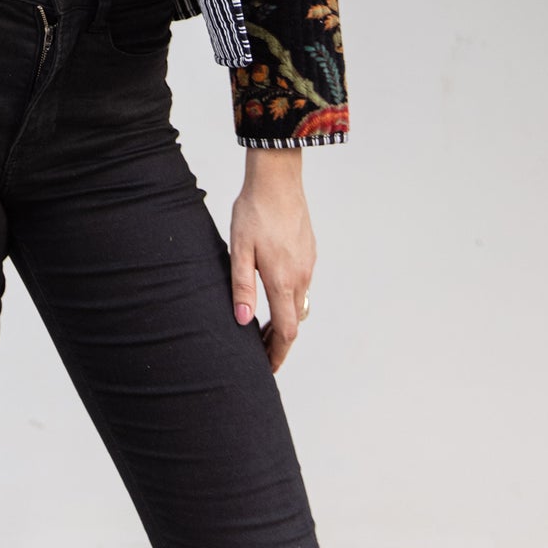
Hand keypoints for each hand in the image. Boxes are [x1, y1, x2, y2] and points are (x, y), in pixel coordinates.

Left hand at [229, 148, 315, 372]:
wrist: (278, 177)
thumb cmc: (254, 210)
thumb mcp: (239, 249)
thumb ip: (242, 286)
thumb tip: (243, 321)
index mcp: (282, 280)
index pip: (285, 332)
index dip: (277, 354)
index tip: (267, 369)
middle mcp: (301, 277)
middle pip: (293, 322)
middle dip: (277, 341)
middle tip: (258, 350)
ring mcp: (308, 264)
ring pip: (299, 303)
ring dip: (283, 319)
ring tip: (261, 323)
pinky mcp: (309, 252)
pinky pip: (302, 285)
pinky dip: (289, 298)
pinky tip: (272, 289)